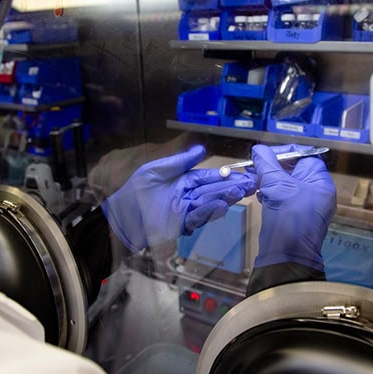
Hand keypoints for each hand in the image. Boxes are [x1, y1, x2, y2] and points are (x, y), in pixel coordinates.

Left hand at [102, 145, 257, 251]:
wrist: (120, 216)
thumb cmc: (135, 191)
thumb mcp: (155, 170)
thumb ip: (179, 161)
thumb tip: (201, 148)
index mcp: (183, 181)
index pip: (209, 177)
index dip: (226, 176)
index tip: (243, 174)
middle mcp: (188, 196)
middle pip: (213, 191)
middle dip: (232, 187)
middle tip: (252, 184)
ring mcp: (185, 211)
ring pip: (209, 204)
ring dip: (225, 198)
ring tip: (240, 192)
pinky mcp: (179, 225)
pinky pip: (197, 217)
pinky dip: (208, 212)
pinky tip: (221, 206)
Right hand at [251, 143, 335, 270]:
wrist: (286, 255)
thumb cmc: (287, 216)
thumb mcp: (276, 185)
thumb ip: (267, 163)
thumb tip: (258, 149)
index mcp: (320, 182)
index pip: (304, 156)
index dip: (283, 153)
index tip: (263, 155)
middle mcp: (316, 192)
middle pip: (294, 169)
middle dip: (272, 166)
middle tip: (253, 166)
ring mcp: (305, 205)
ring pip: (286, 184)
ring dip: (269, 179)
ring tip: (252, 179)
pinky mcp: (293, 216)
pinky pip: (283, 198)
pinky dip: (270, 193)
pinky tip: (258, 193)